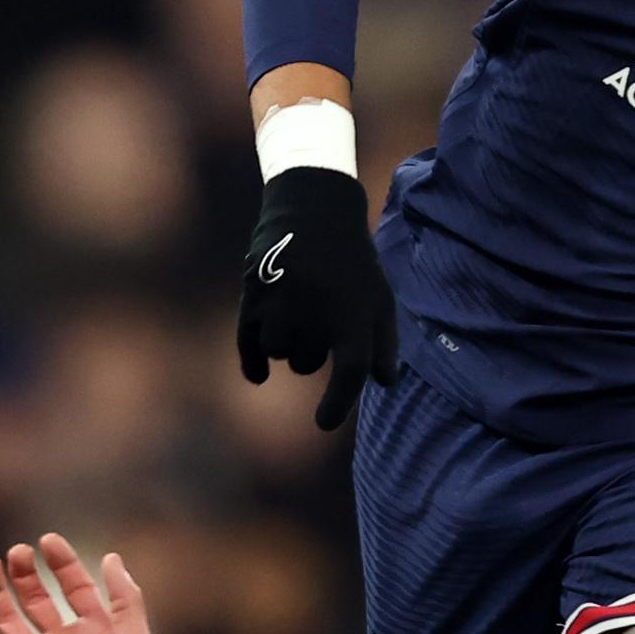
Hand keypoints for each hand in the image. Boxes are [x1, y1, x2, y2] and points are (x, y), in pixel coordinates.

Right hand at [235, 165, 399, 432]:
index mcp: (353, 315)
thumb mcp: (380, 298)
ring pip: (277, 351)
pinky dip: (253, 362)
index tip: (323, 423)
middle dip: (314, 354)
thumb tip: (385, 383)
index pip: (349, 373)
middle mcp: (315, 312)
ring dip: (287, 345)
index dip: (337, 404)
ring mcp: (280, 303)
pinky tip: (259, 376)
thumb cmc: (353, 263)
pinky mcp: (252, 295)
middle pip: (307, 363)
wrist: (313, 210)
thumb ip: (385, 343)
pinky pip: (248, 344)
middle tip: (321, 322)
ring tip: (298, 316)